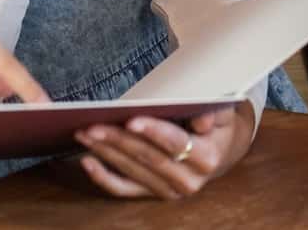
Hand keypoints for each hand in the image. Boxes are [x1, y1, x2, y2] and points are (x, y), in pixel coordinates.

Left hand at [76, 101, 255, 199]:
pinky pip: (125, 189)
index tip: (132, 120)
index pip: (177, 144)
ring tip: (85, 134)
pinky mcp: (153, 194)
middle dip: (119, 140)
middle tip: (94, 125)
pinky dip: (103, 177)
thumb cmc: (216, 125)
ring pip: (133, 171)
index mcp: (207, 158)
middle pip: (149, 158)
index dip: (154, 132)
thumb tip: (202, 119)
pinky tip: (87, 161)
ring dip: (106, 152)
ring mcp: (170, 190)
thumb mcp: (222, 113)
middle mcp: (189, 180)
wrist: (218, 151)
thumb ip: (215, 113)